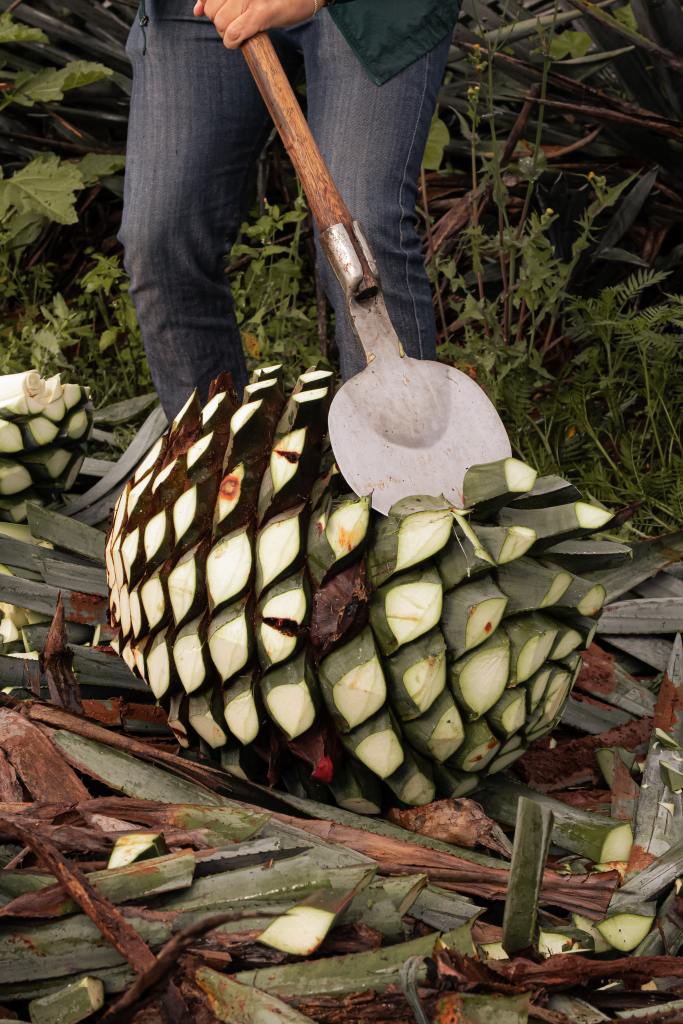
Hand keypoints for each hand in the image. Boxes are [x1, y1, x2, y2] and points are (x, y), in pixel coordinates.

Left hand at [193, 0, 321, 47]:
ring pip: (221, 24)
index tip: (224, 12)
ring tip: (245, 26)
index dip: (209, 8)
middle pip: (212, 12)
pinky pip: (234, 34)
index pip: (207, 0)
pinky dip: (234, 42)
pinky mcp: (260, 13)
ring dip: (229, 33)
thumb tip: (196, 11)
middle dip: (221, 22)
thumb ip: (217, 0)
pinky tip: (243, 39)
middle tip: (240, 19)